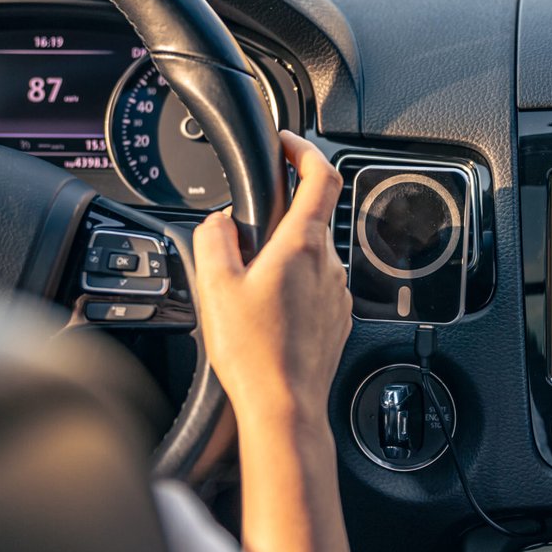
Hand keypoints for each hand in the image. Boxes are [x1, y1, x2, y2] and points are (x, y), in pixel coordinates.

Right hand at [193, 131, 350, 434]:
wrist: (285, 407)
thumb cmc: (254, 354)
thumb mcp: (215, 286)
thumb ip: (214, 238)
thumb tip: (220, 222)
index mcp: (303, 245)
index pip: (320, 175)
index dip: (304, 150)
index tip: (286, 144)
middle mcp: (329, 265)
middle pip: (311, 217)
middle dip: (279, 216)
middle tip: (246, 233)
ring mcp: (337, 293)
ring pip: (311, 256)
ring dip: (284, 256)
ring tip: (250, 285)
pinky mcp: (337, 319)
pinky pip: (316, 288)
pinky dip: (293, 286)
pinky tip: (267, 313)